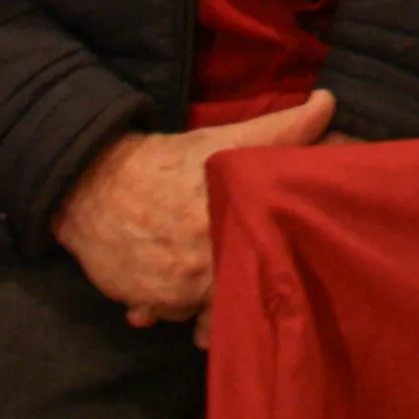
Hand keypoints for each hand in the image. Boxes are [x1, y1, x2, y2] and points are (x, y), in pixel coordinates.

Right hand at [52, 90, 336, 325]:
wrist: (91, 181)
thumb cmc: (168, 161)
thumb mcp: (226, 140)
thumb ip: (282, 129)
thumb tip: (328, 104)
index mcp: (223, 230)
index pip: (265, 269)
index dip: (276, 268)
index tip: (281, 260)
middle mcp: (196, 271)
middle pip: (234, 299)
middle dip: (241, 291)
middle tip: (245, 273)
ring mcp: (166, 293)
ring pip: (200, 313)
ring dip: (205, 300)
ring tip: (207, 275)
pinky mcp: (138, 302)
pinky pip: (165, 315)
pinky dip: (170, 305)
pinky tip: (173, 284)